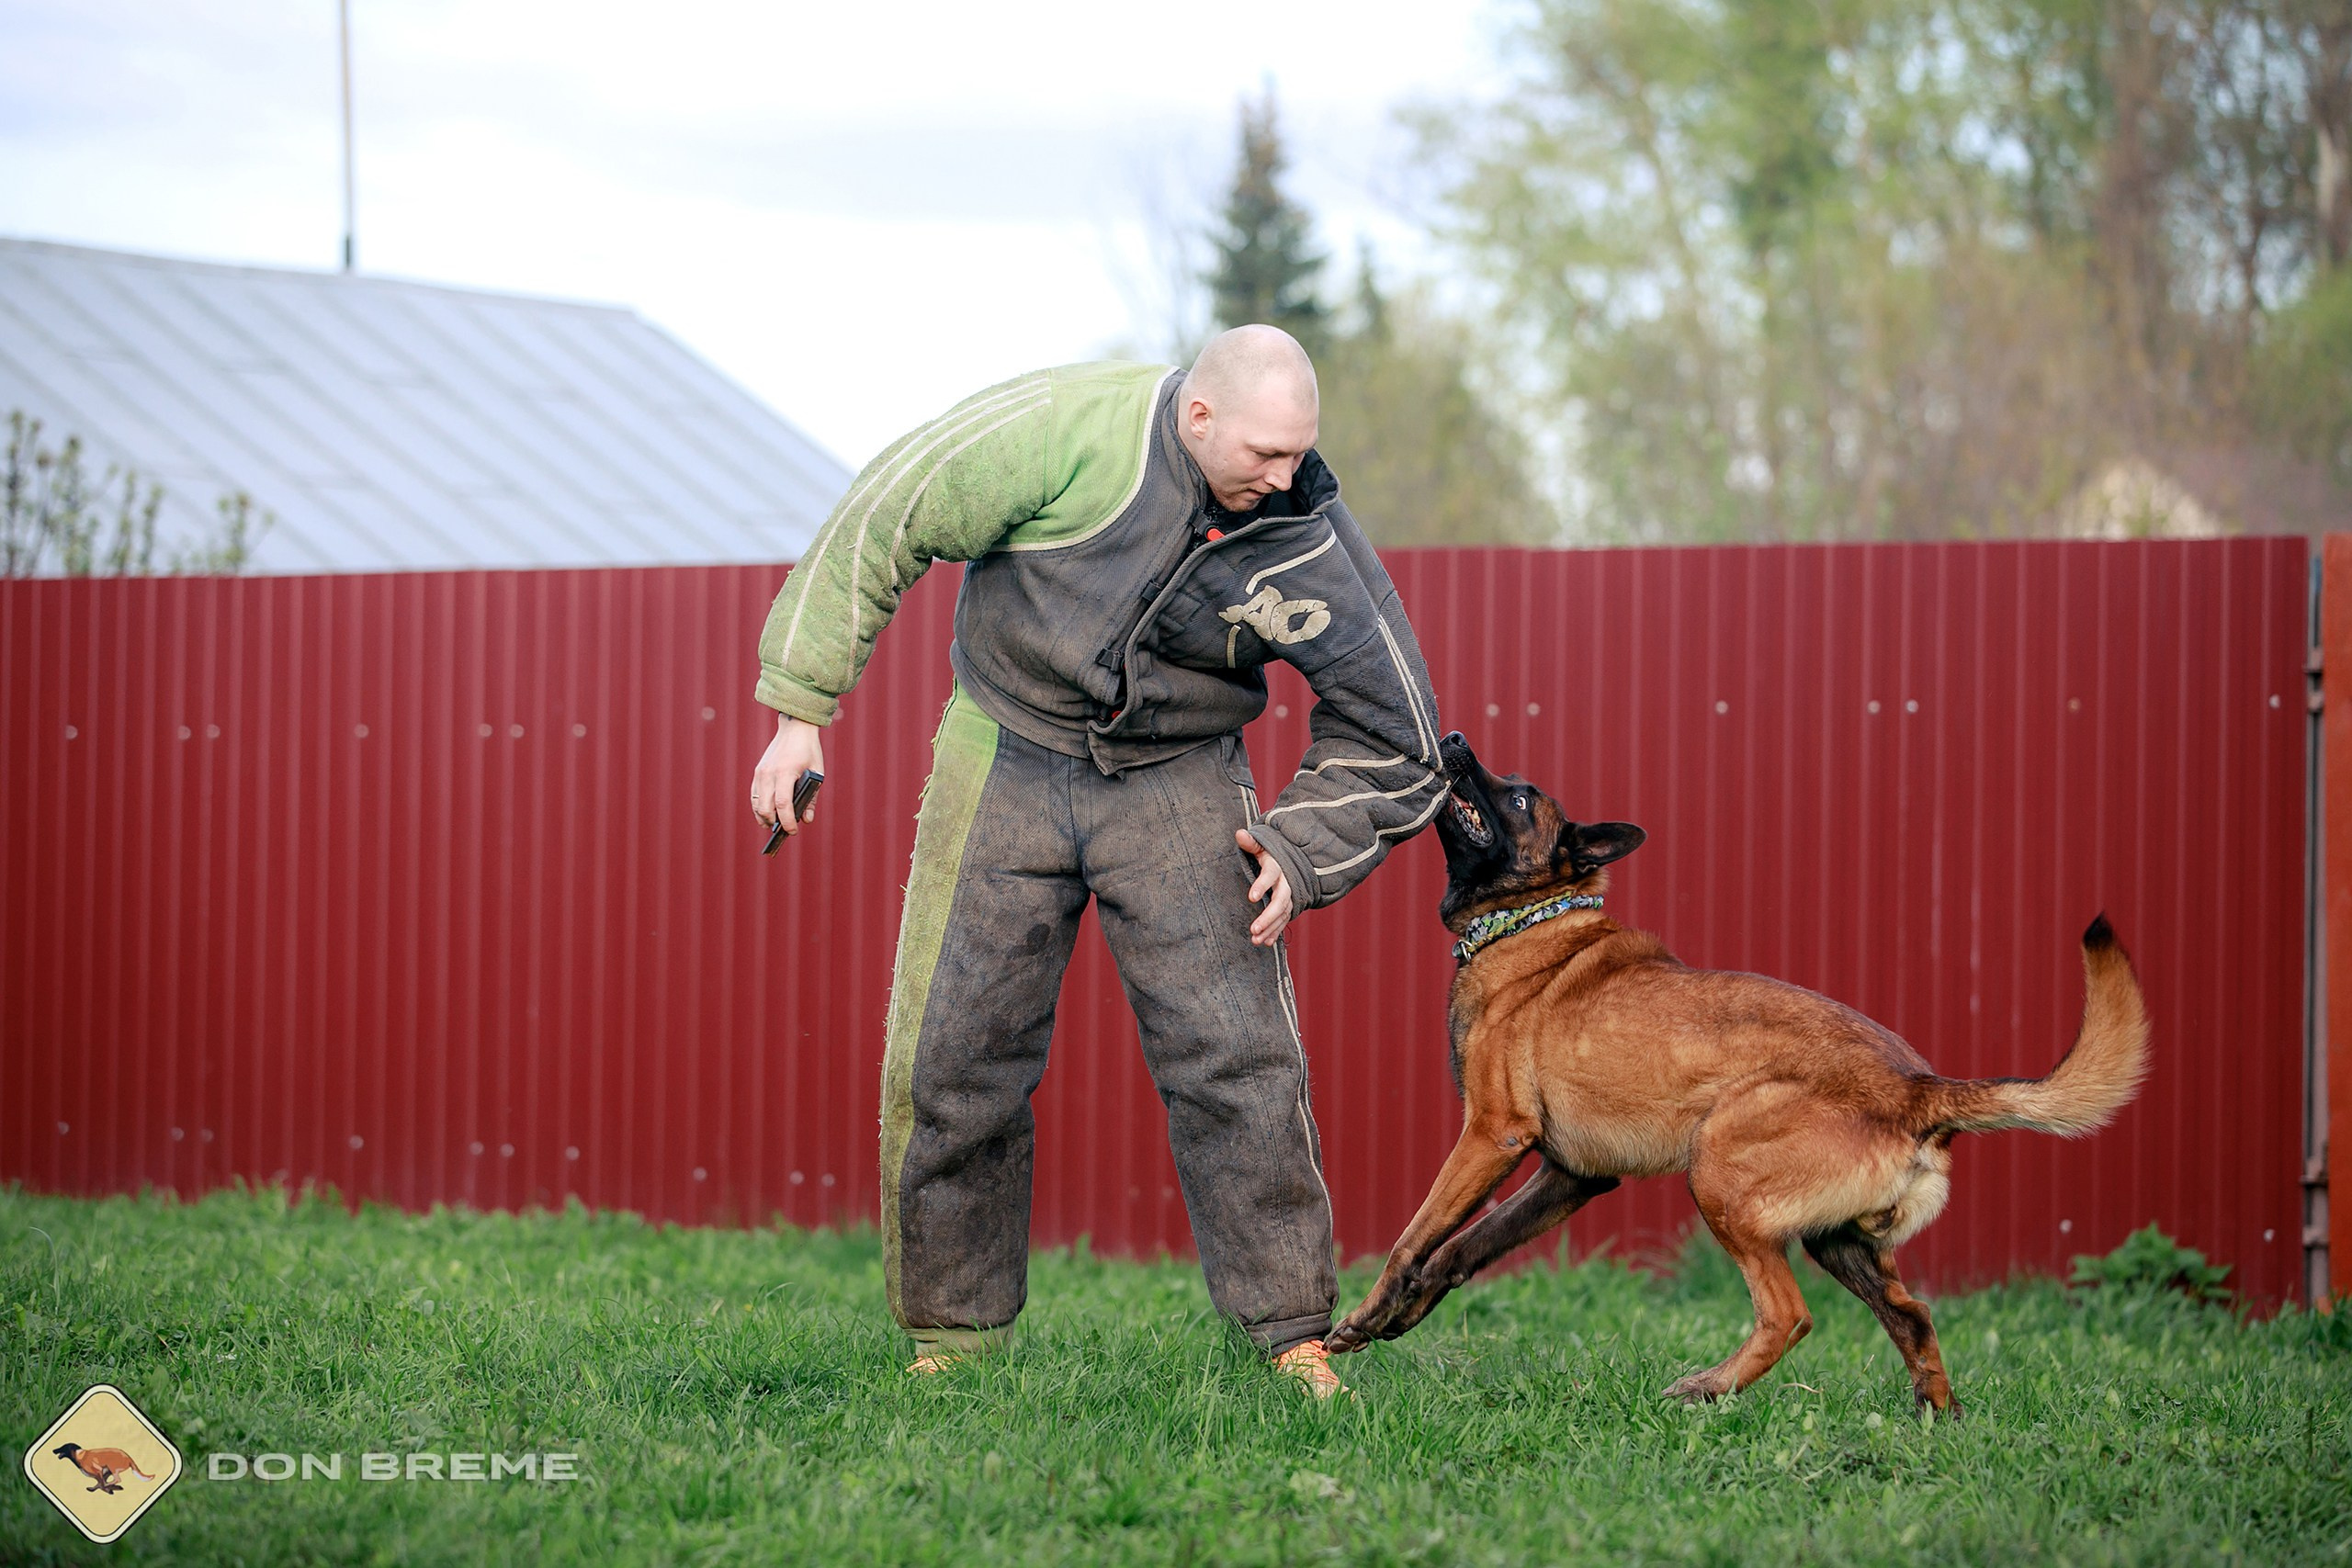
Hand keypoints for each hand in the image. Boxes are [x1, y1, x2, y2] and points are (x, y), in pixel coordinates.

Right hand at [751, 715, 825, 834]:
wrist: (794, 728)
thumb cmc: (808, 751)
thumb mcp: (817, 774)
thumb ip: (811, 798)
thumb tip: (806, 820)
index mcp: (785, 773)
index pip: (783, 805)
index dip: (787, 822)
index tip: (793, 831)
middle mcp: (769, 774)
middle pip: (766, 808)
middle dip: (775, 823)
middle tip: (786, 829)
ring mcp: (760, 773)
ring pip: (757, 804)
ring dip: (765, 817)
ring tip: (776, 823)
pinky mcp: (757, 772)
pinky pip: (755, 796)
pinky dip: (760, 807)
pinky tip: (768, 814)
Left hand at [1235, 828, 1295, 945]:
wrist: (1289, 861)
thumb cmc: (1269, 852)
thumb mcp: (1261, 845)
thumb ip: (1251, 842)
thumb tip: (1239, 833)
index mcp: (1277, 867)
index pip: (1270, 875)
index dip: (1261, 885)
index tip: (1251, 897)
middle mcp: (1285, 883)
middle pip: (1280, 901)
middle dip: (1268, 916)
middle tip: (1253, 928)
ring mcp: (1288, 896)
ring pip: (1282, 915)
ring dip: (1270, 928)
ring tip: (1255, 940)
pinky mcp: (1287, 907)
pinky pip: (1283, 921)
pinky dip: (1275, 932)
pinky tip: (1265, 942)